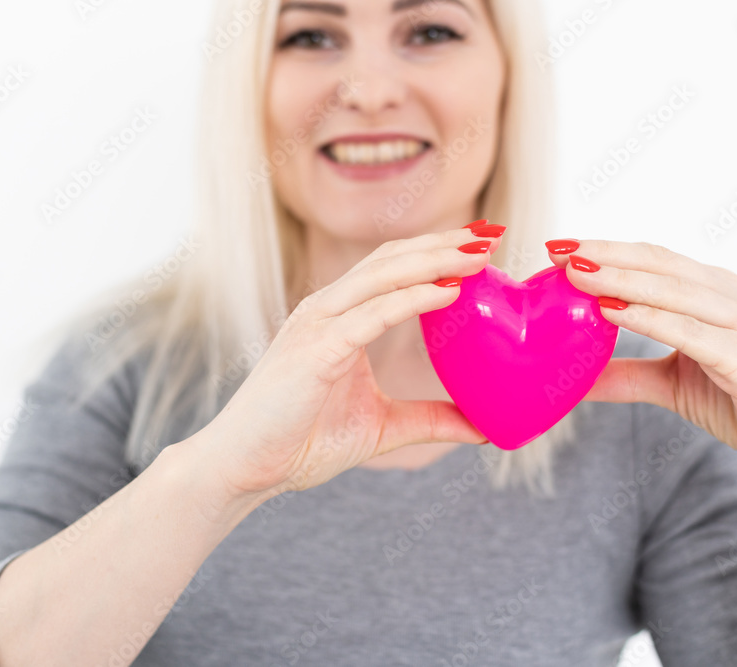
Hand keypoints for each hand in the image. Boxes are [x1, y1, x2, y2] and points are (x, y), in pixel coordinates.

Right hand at [191, 225, 504, 499]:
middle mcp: (326, 310)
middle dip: (443, 243)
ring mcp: (317, 324)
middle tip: (492, 234)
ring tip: (480, 254)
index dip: (435, 251)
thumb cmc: (300, 443)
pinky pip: (372, 314)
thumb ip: (429, 420)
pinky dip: (413, 298)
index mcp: (338, 319)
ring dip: (435, 259)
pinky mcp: (315, 349)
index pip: (391, 269)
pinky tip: (450, 292)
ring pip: (383, 275)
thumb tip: (483, 429)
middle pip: (391, 258)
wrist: (244, 469)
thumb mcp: (382, 427)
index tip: (481, 245)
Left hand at [545, 239, 736, 487]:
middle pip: (660, 264)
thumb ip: (627, 375)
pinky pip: (690, 332)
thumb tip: (577, 379)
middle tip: (557, 249)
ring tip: (575, 273)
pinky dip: (649, 318)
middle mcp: (734, 297)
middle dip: (606, 254)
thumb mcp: (673, 384)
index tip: (561, 246)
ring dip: (620, 279)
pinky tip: (612, 311)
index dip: (609, 249)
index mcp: (718, 292)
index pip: (656, 260)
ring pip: (673, 291)